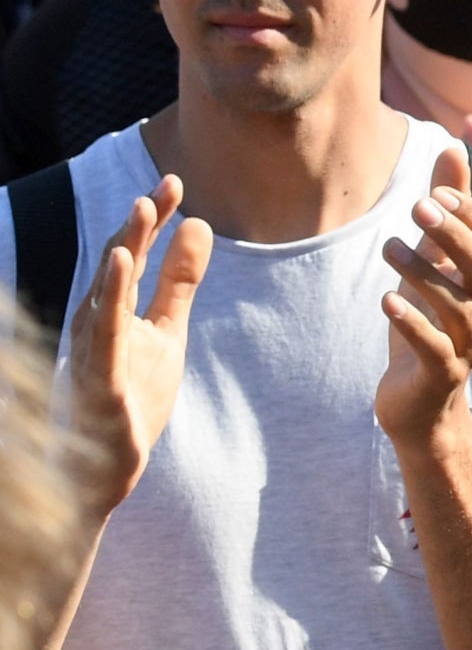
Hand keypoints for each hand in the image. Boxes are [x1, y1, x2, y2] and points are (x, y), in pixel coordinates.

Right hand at [67, 177, 211, 499]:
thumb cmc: (131, 393)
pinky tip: (121, 270)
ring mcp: (94, 352)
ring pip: (105, 294)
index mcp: (113, 309)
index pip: (133, 254)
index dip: (153, 218)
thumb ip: (179, 280)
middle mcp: (95, 323)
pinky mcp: (100, 382)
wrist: (101, 469)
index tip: (176, 180)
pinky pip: (104, 337)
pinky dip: (111, 302)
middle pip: (117, 265)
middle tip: (161, 187)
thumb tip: (198, 223)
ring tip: (140, 212)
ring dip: (122, 252)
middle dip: (138, 225)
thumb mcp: (166, 329)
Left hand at [375, 144, 471, 449]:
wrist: (419, 404)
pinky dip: (412, 324)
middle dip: (456, 236)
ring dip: (422, 273)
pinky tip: (386, 301)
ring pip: (457, 307)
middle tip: (416, 207)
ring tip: (387, 248)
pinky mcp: (439, 376)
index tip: (437, 191)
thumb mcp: (435, 261)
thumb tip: (456, 144)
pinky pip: (433, 350)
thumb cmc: (428, 322)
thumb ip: (448, 207)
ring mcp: (465, 346)